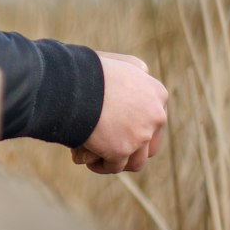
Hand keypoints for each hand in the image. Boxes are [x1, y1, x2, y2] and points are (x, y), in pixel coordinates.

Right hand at [71, 51, 167, 174]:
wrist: (72, 83)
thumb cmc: (87, 69)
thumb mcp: (118, 62)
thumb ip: (133, 71)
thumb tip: (141, 74)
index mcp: (157, 93)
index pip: (155, 120)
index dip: (137, 127)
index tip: (118, 130)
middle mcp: (156, 115)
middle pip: (149, 144)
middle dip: (130, 149)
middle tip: (109, 148)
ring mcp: (140, 134)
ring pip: (136, 161)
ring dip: (117, 161)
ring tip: (97, 157)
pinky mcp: (121, 150)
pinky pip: (114, 166)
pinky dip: (100, 165)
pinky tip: (84, 157)